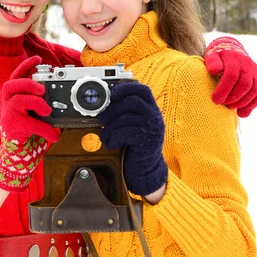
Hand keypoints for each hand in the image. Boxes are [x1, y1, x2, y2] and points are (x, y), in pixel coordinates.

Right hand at [0, 56, 58, 190]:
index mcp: (15, 99)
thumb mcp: (41, 120)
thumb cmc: (29, 138)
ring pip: (17, 100)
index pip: (16, 77)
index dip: (26, 66)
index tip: (38, 58)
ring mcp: (8, 117)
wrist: (18, 160)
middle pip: (11, 85)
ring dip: (35, 102)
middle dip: (28, 83)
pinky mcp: (13, 129)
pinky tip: (54, 135)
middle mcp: (8, 106)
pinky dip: (45, 129)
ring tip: (47, 110)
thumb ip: (50, 111)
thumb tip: (69, 106)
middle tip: (42, 89)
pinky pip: (30, 124)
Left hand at [98, 81, 167, 196]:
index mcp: (152, 109)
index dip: (126, 88)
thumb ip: (125, 112)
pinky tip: (111, 143)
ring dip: (109, 127)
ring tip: (105, 135)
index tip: (112, 93)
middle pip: (132, 101)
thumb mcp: (133, 125)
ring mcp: (153, 128)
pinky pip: (125, 132)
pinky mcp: (147, 141)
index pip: (143, 90)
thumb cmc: (135, 145)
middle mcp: (155, 116)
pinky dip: (113, 137)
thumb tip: (104, 103)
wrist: (145, 168)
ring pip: (125, 118)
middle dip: (112, 108)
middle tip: (102, 118)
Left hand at [204, 37, 256, 117]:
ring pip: (254, 90)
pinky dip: (252, 105)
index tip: (215, 100)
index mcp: (234, 59)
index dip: (223, 90)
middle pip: (245, 85)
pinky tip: (242, 112)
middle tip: (222, 104)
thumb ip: (212, 62)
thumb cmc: (219, 57)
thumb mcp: (212, 55)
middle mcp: (247, 66)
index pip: (231, 76)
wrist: (233, 51)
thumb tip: (214, 70)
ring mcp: (255, 73)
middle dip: (233, 98)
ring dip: (242, 103)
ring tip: (229, 108)